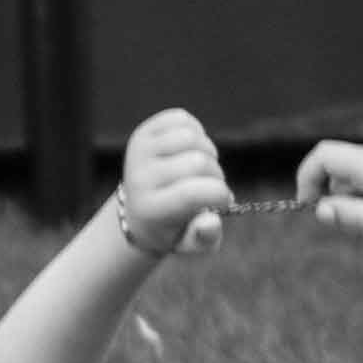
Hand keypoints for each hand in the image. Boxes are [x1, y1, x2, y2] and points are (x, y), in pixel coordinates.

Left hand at [115, 107, 230, 256]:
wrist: (138, 211)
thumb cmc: (172, 229)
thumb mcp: (190, 243)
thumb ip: (204, 239)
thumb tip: (211, 221)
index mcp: (151, 209)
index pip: (192, 194)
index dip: (220, 194)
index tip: (224, 201)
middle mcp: (140, 178)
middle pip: (199, 162)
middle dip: (217, 175)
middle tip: (212, 187)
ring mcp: (139, 151)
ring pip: (192, 137)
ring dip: (209, 153)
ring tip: (203, 169)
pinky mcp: (143, 132)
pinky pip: (182, 119)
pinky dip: (197, 133)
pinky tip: (191, 151)